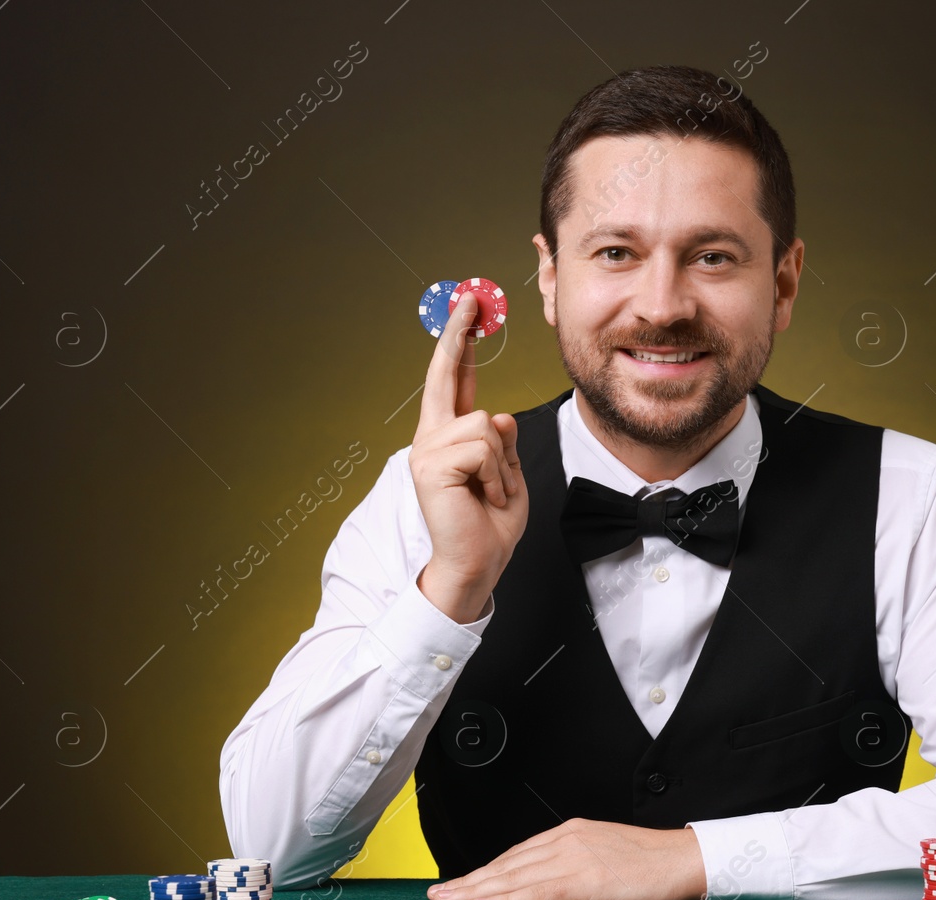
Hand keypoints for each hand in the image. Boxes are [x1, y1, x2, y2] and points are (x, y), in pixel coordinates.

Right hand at [409, 294, 527, 620]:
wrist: (476, 565)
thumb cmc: (491, 525)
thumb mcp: (508, 475)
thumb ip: (503, 443)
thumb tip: (498, 414)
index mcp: (448, 436)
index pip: (452, 381)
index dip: (458, 344)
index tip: (468, 311)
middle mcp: (431, 437)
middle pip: (447, 376)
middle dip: (458, 333)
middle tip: (471, 297)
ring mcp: (427, 450)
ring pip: (486, 423)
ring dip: (502, 464)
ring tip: (492, 493)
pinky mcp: (431, 465)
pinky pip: (484, 448)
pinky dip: (496, 476)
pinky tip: (484, 498)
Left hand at [426, 818, 708, 899]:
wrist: (686, 860)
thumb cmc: (652, 863)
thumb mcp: (606, 856)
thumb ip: (576, 864)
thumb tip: (550, 886)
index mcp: (572, 832)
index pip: (517, 854)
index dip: (485, 870)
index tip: (461, 882)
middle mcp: (567, 839)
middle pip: (507, 864)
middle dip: (468, 880)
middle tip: (437, 895)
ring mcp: (575, 857)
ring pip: (513, 877)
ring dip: (475, 891)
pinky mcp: (586, 879)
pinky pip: (536, 892)